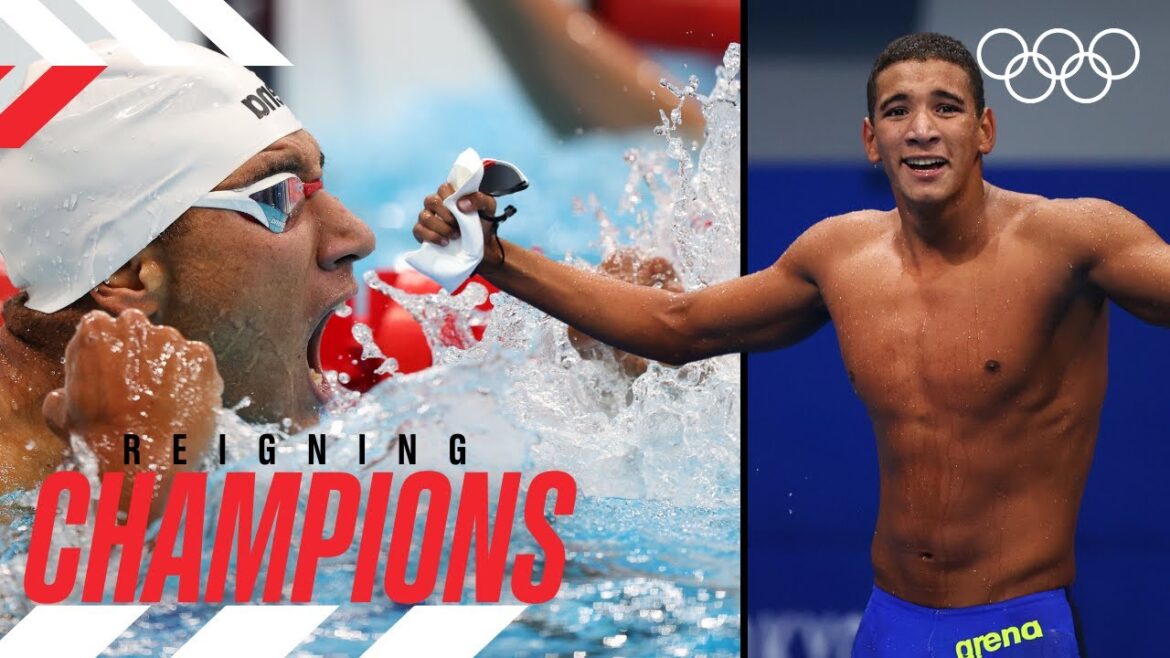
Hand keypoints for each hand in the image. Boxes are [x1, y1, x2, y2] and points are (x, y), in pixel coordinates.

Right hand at [42, 309, 222, 508]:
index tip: (114, 375)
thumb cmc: (97, 439)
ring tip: (164, 404)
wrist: (140, 460)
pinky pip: (197, 364)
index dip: (110, 354)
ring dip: (169, 368)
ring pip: (171, 348)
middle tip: (140, 390)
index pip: (103, 329)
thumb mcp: (61, 415)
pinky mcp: (201, 357)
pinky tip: (183, 405)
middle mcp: (136, 326)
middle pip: (140, 334)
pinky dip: (193, 381)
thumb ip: (62, 394)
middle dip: (140, 356)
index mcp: (95, 330)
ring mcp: (172, 339)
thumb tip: (60, 396)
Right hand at [414, 183, 504, 271]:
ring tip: (454, 236)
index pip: (443, 188)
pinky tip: (444, 242)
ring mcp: (428, 216)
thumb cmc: (483, 222)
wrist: (482, 245)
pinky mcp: (423, 231)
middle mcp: (436, 203)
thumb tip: (461, 204)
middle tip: (458, 226)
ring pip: (424, 216)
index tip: (461, 209)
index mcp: (450, 193)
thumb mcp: (488, 207)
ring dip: (440, 228)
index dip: (450, 197)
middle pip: (431, 201)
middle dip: (445, 215)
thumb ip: (479, 199)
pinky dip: (431, 236)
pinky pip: (418, 230)